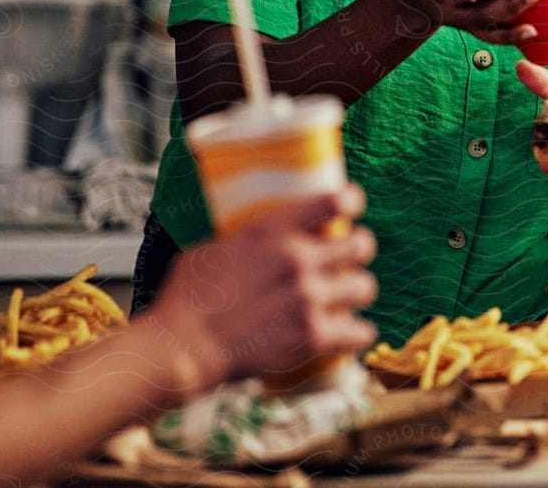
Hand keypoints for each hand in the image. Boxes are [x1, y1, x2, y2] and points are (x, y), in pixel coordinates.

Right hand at [150, 186, 377, 384]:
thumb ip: (249, 239)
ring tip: (343, 298)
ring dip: (355, 292)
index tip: (351, 207)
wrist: (182, 346)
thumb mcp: (216, 247)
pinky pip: (360, 332)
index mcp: (274, 231)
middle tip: (347, 259)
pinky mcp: (312, 337)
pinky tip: (347, 333)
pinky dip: (356, 334)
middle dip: (357, 250)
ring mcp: (308, 299)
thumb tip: (258, 236)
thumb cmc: (188, 297)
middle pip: (361, 244)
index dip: (351, 201)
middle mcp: (298, 260)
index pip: (334, 201)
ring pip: (365, 287)